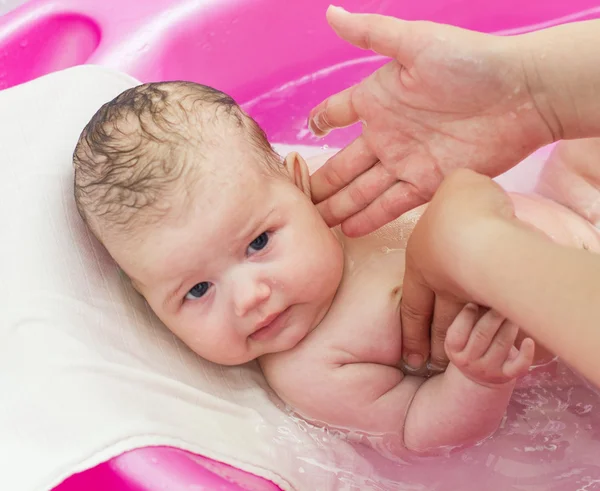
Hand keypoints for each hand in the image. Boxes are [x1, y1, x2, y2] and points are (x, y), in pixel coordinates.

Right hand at [309, 6, 552, 236]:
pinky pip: (391, 203)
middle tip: (301, 206)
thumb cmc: (469, 61)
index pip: (335, 115)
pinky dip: (370, 217)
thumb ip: (371, 33)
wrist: (522, 95)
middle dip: (322, 184)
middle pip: (344, 164)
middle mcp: (386, 133)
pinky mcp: (427, 183)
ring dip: (340, 206)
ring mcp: (405, 161)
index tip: (302, 144)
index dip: (318, 126)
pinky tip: (350, 230)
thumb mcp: (415, 42)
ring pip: (363, 189)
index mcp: (377, 99)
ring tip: (319, 224)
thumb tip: (330, 12)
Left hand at [400, 168, 522, 369]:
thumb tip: (463, 189)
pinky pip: (497, 318)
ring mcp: (471, 294)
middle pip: (436, 323)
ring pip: (464, 328)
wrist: (481, 226)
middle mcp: (443, 285)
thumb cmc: (461, 206)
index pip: (413, 305)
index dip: (411, 330)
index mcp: (421, 262)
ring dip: (461, 346)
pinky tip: (500, 340)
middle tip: (433, 366)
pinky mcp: (500, 297)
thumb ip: (456, 190)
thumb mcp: (455, 185)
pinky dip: (497, 330)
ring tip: (460, 364)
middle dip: (434, 346)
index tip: (411, 354)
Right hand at [446, 304, 534, 386]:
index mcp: (454, 350)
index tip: (475, 302)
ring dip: (510, 325)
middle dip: (493, 315)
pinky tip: (529, 341)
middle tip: (503, 298)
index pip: (457, 332)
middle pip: (482, 335)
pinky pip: (519, 365)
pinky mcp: (507, 376)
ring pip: (502, 344)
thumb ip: (466, 318)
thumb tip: (479, 289)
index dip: (466, 315)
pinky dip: (526, 353)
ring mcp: (489, 370)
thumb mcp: (460, 336)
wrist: (478, 378)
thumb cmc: (470, 345)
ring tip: (516, 310)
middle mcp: (469, 362)